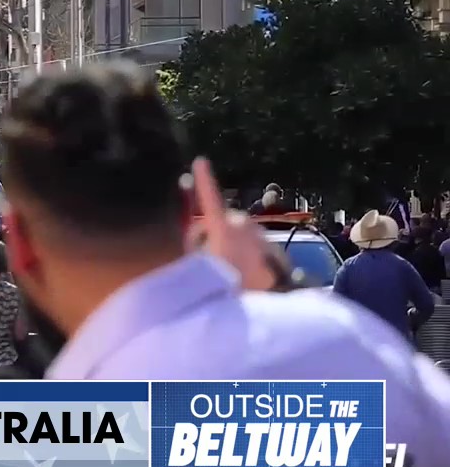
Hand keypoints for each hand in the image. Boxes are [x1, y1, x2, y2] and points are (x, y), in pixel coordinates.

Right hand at [187, 158, 274, 290]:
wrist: (259, 305)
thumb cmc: (222, 285)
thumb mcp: (196, 265)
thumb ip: (195, 245)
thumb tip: (197, 233)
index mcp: (222, 228)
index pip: (210, 198)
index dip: (203, 179)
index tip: (200, 161)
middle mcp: (243, 226)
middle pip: (224, 220)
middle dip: (215, 231)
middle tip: (207, 254)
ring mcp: (259, 235)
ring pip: (240, 232)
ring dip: (232, 242)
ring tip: (229, 268)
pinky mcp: (272, 246)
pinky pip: (255, 243)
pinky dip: (248, 251)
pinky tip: (246, 271)